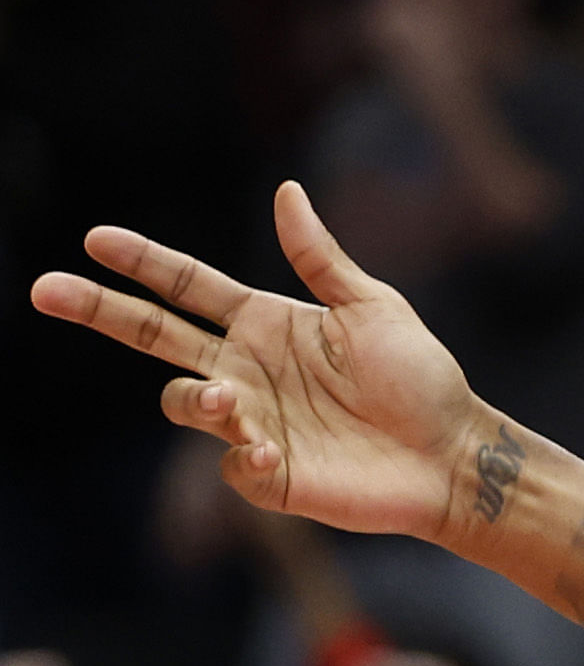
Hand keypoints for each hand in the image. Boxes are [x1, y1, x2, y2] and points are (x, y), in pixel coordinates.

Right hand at [32, 186, 489, 543]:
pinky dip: (243, 454)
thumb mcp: (372, 307)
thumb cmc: (422, 379)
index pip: (186, 286)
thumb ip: (319, 258)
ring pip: (181, 401)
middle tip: (46, 289)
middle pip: (153, 336)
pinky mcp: (270, 476)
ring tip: (229, 400)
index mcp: (264, 323)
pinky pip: (230, 464)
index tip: (97, 239)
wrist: (454, 453)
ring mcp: (252, 422)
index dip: (143, 263)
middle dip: (99, 311)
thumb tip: (286, 190)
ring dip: (194, 398)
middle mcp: (245, 370)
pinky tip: (275, 453)